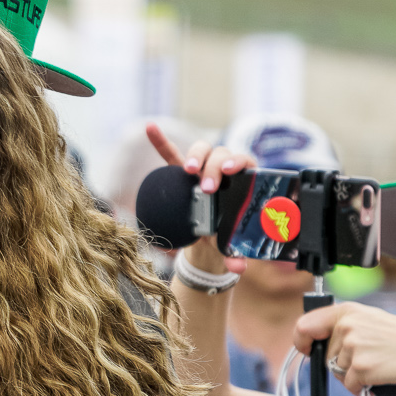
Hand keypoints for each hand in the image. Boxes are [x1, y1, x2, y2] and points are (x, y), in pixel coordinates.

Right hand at [146, 121, 253, 278]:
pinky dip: (161, 142)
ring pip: (201, 151)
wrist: (207, 241)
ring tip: (188, 170)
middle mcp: (223, 172)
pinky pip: (171, 155)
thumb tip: (239, 267)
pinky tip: (150, 129)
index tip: (231, 171)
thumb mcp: (230, 246)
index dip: (239, 161)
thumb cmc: (224, 238)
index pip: (245, 162)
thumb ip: (235, 255)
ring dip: (196, 156)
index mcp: (241, 183)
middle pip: (221, 154)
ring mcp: (202, 171)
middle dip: (214, 167)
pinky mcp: (181, 175)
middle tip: (206, 188)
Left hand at [294, 302, 395, 394]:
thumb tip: (317, 340)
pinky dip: (362, 386)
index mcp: (347, 311)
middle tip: (368, 357)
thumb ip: (345, 325)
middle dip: (341, 363)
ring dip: (353, 375)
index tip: (306, 349)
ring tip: (378, 364)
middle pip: (325, 356)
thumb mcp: (372, 319)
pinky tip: (380, 375)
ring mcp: (353, 347)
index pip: (305, 325)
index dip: (301, 341)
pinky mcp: (360, 368)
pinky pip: (349, 385)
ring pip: (337, 372)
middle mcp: (347, 326)